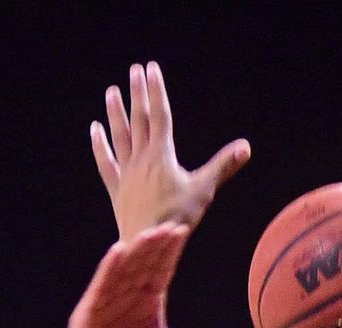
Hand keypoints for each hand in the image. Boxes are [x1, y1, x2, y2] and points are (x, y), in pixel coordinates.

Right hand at [61, 225, 254, 327]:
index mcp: (148, 302)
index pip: (161, 270)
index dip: (170, 251)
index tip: (182, 231)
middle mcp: (128, 297)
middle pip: (143, 264)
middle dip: (155, 246)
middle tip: (170, 227)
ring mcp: (107, 303)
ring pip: (123, 270)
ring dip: (135, 253)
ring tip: (149, 234)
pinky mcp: (89, 314)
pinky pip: (100, 287)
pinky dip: (108, 270)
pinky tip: (118, 252)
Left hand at [92, 60, 249, 241]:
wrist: (147, 245)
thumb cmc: (176, 219)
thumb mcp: (203, 191)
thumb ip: (223, 166)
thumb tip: (246, 147)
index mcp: (162, 155)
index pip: (160, 114)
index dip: (156, 90)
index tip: (151, 68)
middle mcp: (142, 159)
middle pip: (139, 120)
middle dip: (137, 94)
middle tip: (134, 71)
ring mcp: (127, 173)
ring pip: (120, 136)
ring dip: (115, 113)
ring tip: (112, 92)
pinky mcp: (117, 190)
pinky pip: (106, 163)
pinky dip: (100, 146)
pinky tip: (95, 129)